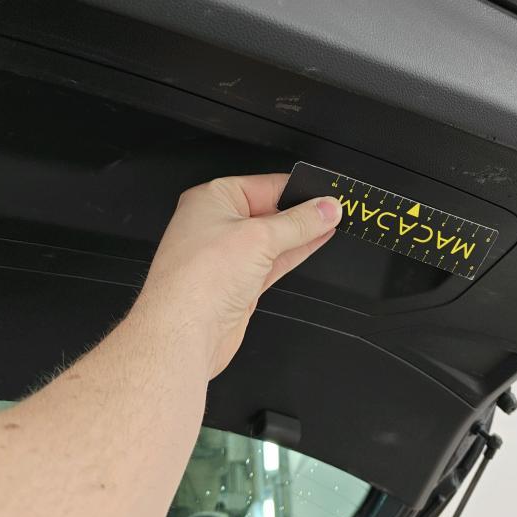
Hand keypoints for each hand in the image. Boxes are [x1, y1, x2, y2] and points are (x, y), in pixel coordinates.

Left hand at [133, 174, 340, 377]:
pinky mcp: (238, 283)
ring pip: (273, 238)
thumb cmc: (197, 280)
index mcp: (210, 200)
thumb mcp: (259, 237)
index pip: (263, 185)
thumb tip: (324, 209)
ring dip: (302, 233)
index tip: (324, 193)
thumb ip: (299, 223)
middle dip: (301, 212)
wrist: (183, 332)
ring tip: (332, 222)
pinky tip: (315, 242)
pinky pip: (273, 261)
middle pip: (269, 212)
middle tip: (333, 208)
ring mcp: (226, 257)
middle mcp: (215, 226)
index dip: (296, 189)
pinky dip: (295, 252)